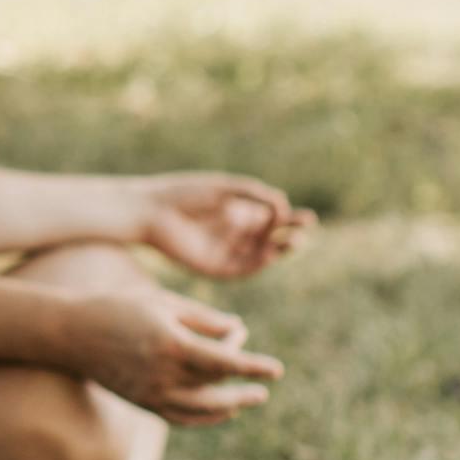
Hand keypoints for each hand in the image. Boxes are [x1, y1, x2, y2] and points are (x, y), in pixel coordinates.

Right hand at [68, 283, 281, 424]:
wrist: (72, 334)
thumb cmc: (119, 307)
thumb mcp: (163, 302)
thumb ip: (202, 317)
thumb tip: (236, 329)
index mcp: (172, 344)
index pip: (225, 361)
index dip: (254, 365)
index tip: (278, 370)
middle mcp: (164, 374)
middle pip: (217, 386)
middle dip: (243, 384)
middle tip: (266, 386)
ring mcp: (152, 393)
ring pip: (202, 408)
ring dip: (229, 405)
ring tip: (248, 400)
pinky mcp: (143, 403)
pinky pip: (182, 418)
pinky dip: (205, 417)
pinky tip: (221, 411)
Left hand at [137, 172, 313, 280]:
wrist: (151, 212)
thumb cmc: (184, 194)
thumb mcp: (225, 189)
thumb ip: (254, 194)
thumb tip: (282, 205)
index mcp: (236, 212)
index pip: (271, 218)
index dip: (291, 219)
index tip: (307, 217)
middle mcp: (233, 233)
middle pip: (270, 237)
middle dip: (290, 234)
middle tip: (306, 229)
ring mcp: (224, 251)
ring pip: (259, 255)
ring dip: (278, 250)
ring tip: (295, 241)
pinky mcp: (213, 267)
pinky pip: (241, 269)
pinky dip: (258, 263)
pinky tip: (270, 254)